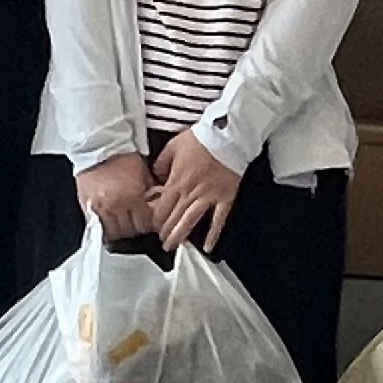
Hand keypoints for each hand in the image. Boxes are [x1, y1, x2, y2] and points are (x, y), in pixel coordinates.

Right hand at [74, 153, 158, 241]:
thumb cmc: (122, 155)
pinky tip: (111, 222)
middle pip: (131, 231)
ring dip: (121, 229)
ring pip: (114, 233)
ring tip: (124, 221)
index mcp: (133, 196)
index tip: (150, 221)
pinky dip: (106, 227)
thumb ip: (151, 193)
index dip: (150, 224)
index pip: (146, 224)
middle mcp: (116, 205)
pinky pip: (98, 227)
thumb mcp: (145, 173)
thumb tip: (158, 207)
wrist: (99, 145)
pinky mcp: (87, 207)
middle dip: (137, 227)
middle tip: (138, 220)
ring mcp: (100, 208)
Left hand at [152, 131, 243, 249]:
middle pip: (173, 218)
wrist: (228, 135)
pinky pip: (219, 220)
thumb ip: (162, 163)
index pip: (161, 207)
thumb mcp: (173, 146)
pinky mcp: (225, 198)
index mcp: (177, 180)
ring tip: (175, 246)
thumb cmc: (203, 138)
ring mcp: (209, 197)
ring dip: (181, 236)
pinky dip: (213, 235)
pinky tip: (208, 246)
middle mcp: (191, 192)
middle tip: (163, 242)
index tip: (154, 225)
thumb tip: (157, 174)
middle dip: (165, 232)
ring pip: (190, 221)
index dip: (156, 219)